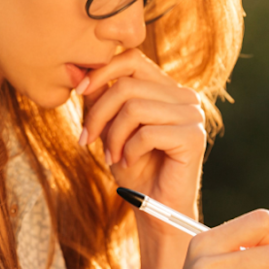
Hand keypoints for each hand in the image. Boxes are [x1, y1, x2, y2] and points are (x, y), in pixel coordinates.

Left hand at [77, 48, 205, 220]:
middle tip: (87, 140)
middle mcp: (184, 97)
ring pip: (135, 108)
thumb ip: (100, 97)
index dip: (101, 72)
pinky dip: (129, 150)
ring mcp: (193, 116)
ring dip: (113, 136)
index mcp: (167, 89)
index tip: (79, 92)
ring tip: (111, 157)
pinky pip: (148, 133)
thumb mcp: (110, 127)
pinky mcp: (193, 137)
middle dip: (99, 114)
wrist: (154, 208)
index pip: (132, 59)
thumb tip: (75, 69)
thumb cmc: (133, 168)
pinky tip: (129, 163)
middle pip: (128, 85)